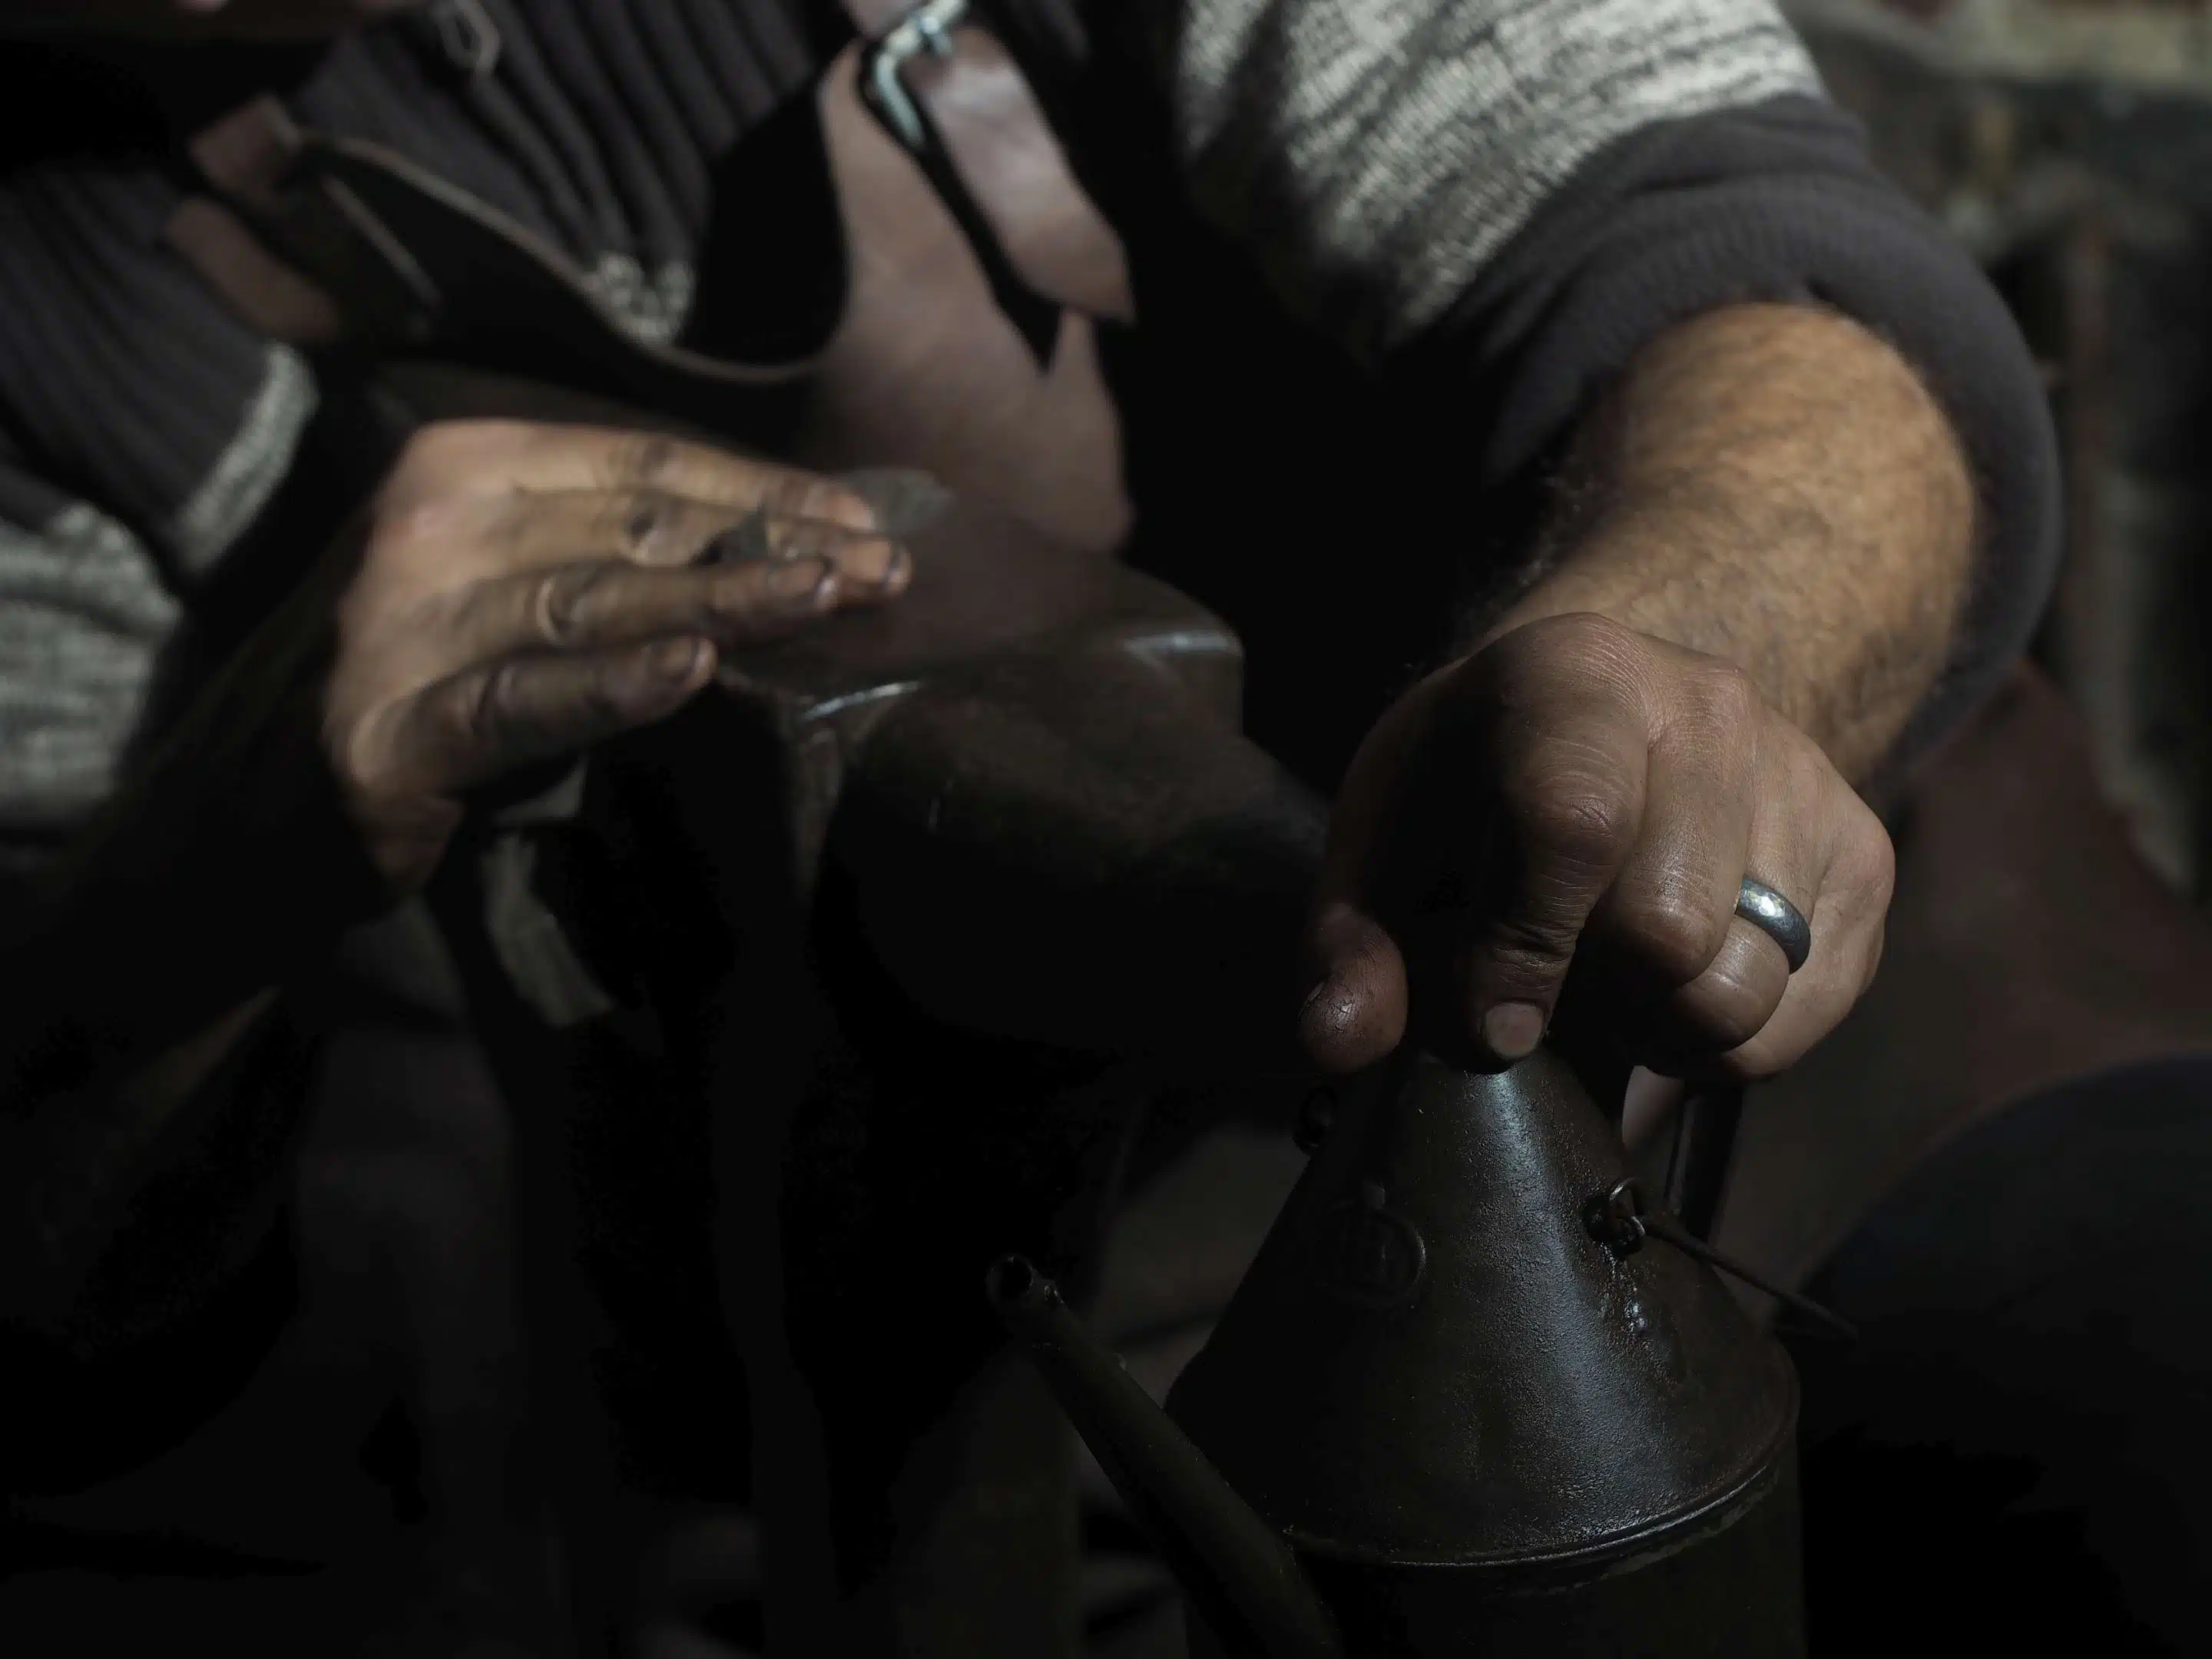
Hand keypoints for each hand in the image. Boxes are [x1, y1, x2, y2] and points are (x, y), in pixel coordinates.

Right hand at [326, 420, 907, 892]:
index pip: (642, 464)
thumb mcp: (509, 591)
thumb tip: (780, 548)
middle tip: (886, 572)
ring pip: (594, 598)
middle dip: (772, 546)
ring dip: (725, 599)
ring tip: (829, 598)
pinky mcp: (389, 729)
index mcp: (461, 462)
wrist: (242, 810)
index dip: (762, 491)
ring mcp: (400, 621)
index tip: (863, 520)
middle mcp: (425, 520)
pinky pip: (523, 698)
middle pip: (636, 525)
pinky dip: (611, 684)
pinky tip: (693, 672)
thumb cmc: (413, 685)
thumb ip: (611, 556)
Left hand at [1298, 613, 1893, 1082]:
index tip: (1490, 1021)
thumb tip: (1339, 1041)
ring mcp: (1802, 776)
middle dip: (1590, 994)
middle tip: (1548, 974)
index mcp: (1575, 675)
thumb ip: (1350, 944)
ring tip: (1609, 977)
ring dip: (1657, 1026)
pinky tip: (1672, 982)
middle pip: (1668, 933)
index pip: (1575, 821)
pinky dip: (1724, 1040)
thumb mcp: (1386, 840)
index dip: (1526, 944)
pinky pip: (1798, 1017)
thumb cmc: (1478, 784)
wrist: (1610, 712)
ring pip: (1743, 991)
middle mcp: (1711, 707)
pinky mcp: (1864, 853)